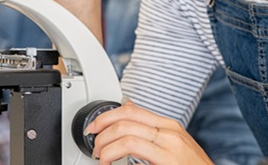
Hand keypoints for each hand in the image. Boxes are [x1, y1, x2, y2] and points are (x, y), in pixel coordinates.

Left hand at [87, 101, 212, 164]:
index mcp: (170, 126)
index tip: (94, 127)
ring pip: (126, 134)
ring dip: (106, 146)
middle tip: (94, 145)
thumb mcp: (173, 145)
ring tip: (101, 158)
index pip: (131, 110)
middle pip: (126, 118)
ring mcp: (170, 147)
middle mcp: (170, 133)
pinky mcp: (168, 162)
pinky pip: (133, 151)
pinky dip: (114, 157)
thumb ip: (151, 129)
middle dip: (101, 130)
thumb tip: (128, 109)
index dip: (106, 116)